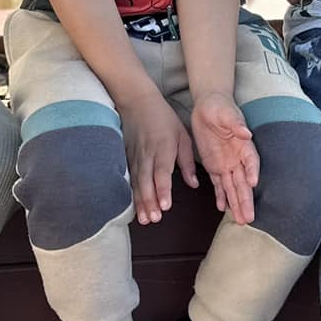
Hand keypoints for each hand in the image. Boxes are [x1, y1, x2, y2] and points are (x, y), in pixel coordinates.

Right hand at [117, 85, 196, 224]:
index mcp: (163, 148)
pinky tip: (132, 207)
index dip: (163, 189)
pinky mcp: (126, 157)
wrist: (137, 101)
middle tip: (154, 219)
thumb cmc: (164, 118)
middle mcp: (147, 154)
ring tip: (144, 219)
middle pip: (147, 181)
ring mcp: (134, 157)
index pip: (162, 172)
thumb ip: (188, 161)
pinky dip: (130, 193)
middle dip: (150, 201)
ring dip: (140, 202)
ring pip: (136, 183)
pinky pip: (129, 179)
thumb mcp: (183, 135)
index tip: (165, 206)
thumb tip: (194, 184)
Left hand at [191, 91, 258, 224]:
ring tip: (241, 220)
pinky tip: (223, 208)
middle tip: (248, 217)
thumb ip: (235, 124)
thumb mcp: (226, 113)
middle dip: (246, 199)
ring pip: (232, 187)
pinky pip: (219, 184)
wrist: (207, 106)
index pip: (251, 160)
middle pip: (243, 182)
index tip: (253, 183)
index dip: (252, 171)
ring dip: (236, 204)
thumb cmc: (220, 107)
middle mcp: (237, 158)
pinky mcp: (214, 166)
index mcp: (244, 145)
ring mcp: (226, 164)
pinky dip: (221, 196)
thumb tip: (245, 133)